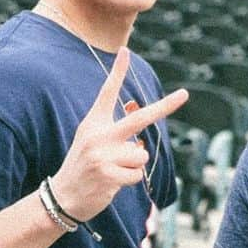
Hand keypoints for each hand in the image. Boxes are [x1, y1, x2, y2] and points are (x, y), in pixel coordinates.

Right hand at [50, 49, 187, 221]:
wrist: (62, 196)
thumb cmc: (85, 165)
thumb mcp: (94, 140)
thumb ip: (116, 126)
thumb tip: (138, 108)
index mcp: (93, 123)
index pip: (107, 93)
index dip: (117, 72)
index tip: (125, 51)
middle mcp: (97, 135)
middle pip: (140, 118)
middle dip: (165, 106)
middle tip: (185, 94)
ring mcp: (102, 155)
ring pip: (142, 154)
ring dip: (135, 164)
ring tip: (115, 169)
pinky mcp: (108, 175)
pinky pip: (137, 174)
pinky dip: (130, 179)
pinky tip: (112, 182)